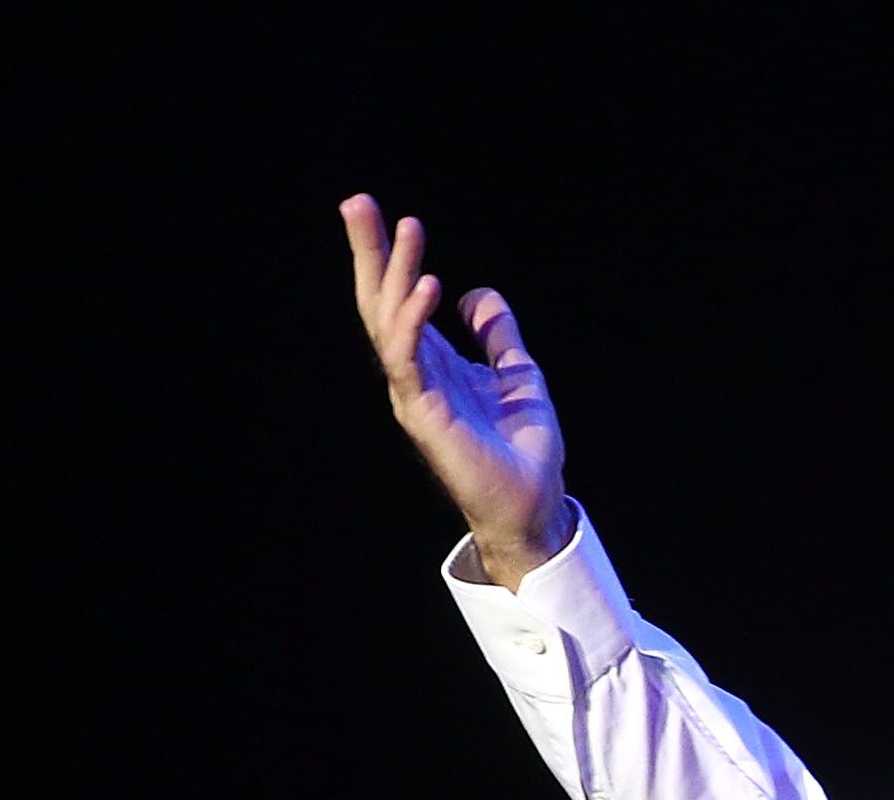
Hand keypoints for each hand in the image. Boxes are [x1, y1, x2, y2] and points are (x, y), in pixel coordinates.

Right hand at [340, 194, 571, 588]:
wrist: (535, 504)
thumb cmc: (523, 449)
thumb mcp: (516, 374)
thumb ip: (496, 335)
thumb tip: (475, 294)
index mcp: (434, 363)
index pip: (401, 300)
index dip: (392, 258)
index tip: (391, 215)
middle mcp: (416, 374)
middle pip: (381, 302)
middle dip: (370, 252)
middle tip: (358, 202)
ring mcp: (415, 393)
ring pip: (390, 322)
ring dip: (395, 274)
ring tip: (405, 229)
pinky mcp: (425, 414)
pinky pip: (411, 360)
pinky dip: (416, 322)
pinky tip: (429, 288)